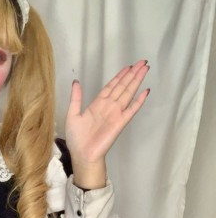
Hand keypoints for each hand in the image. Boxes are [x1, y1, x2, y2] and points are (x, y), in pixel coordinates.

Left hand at [65, 60, 149, 187]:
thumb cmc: (77, 139)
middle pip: (123, 86)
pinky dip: (138, 101)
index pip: (111, 86)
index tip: (128, 66)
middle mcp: (108, 107)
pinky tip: (145, 92)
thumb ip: (76, 98)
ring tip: (144, 69)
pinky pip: (131, 110)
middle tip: (142, 62)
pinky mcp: (120, 123)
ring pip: (128, 93)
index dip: (120, 76)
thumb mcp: (72, 115)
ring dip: (136, 81)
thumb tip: (76, 81)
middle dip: (132, 74)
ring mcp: (116, 114)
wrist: (82, 155)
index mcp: (97, 104)